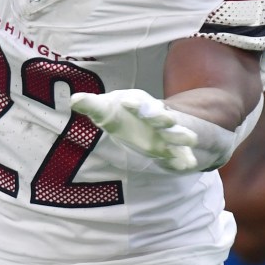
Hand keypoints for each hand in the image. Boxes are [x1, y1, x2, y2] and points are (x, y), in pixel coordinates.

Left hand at [70, 89, 199, 170]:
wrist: (138, 121)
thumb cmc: (118, 113)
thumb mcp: (104, 109)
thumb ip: (91, 104)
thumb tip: (74, 99)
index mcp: (140, 104)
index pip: (138, 102)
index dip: (134, 103)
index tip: (127, 103)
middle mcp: (155, 117)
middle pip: (161, 116)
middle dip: (163, 117)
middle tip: (168, 118)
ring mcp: (165, 133)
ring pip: (176, 133)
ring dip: (183, 136)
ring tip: (191, 140)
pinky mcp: (169, 148)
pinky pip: (180, 153)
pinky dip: (184, 158)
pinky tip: (188, 165)